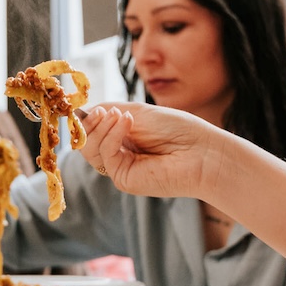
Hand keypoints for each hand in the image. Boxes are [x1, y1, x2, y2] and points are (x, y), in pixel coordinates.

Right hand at [80, 103, 227, 200]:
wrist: (202, 152)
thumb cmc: (177, 129)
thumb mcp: (138, 112)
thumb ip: (109, 112)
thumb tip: (84, 112)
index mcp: (123, 137)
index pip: (92, 130)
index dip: (86, 118)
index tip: (87, 106)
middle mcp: (119, 154)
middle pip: (86, 141)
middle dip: (90, 123)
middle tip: (104, 112)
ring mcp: (120, 168)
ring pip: (90, 149)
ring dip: (101, 127)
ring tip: (120, 115)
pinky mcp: (123, 179)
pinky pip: (106, 154)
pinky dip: (112, 135)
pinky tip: (126, 123)